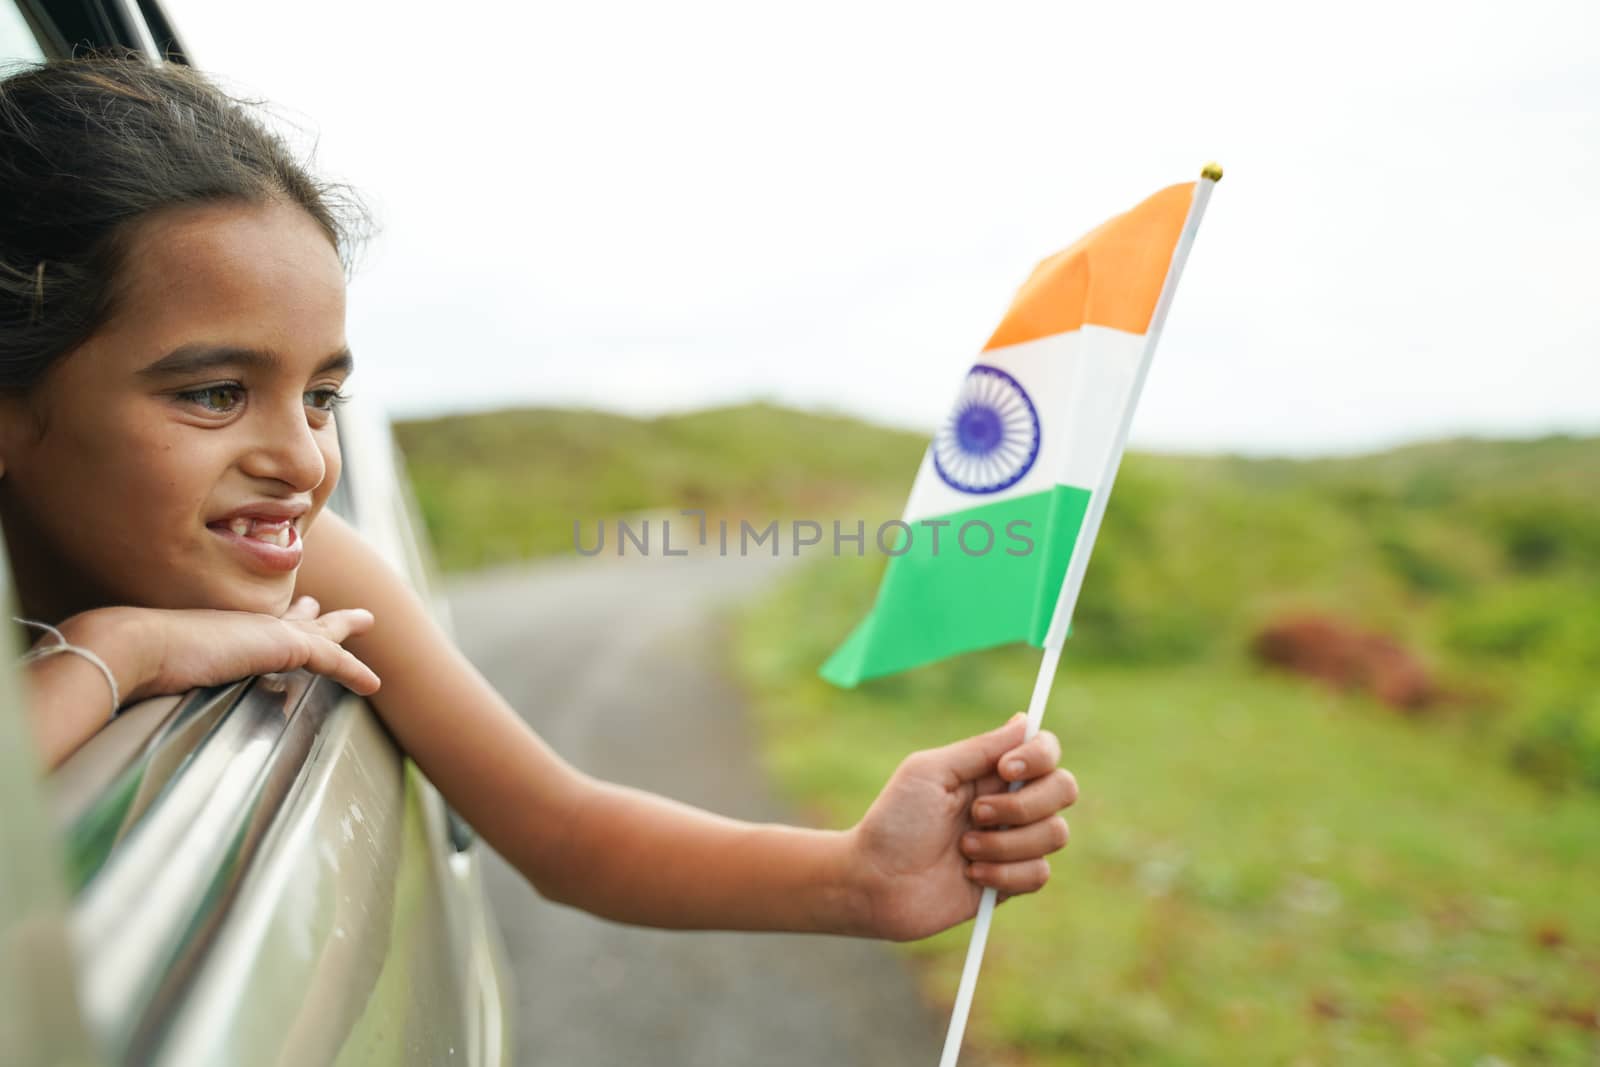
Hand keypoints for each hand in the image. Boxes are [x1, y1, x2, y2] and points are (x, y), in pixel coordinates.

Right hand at [66, 596, 380, 704]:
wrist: (137, 647)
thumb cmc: (137, 663)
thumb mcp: (162, 668)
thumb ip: (173, 672)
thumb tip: (153, 688)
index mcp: (225, 626)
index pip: (263, 621)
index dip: (285, 616)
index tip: (301, 607)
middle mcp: (249, 623)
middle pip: (297, 618)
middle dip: (321, 616)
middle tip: (339, 611)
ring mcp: (268, 631)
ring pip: (320, 632)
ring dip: (344, 629)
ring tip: (366, 621)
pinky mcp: (282, 647)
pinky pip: (330, 660)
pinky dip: (353, 671)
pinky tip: (372, 684)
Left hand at [847, 712, 1077, 941]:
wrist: (874, 883)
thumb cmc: (893, 821)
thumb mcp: (929, 772)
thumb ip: (980, 748)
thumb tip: (1025, 720)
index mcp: (990, 771)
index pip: (1044, 751)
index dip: (1038, 757)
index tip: (1005, 770)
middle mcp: (1009, 803)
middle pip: (1064, 788)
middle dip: (1024, 806)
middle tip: (976, 815)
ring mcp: (1013, 842)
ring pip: (1055, 833)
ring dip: (1006, 843)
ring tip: (964, 849)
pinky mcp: (1011, 881)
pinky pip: (1040, 873)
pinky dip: (1004, 873)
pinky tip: (971, 874)